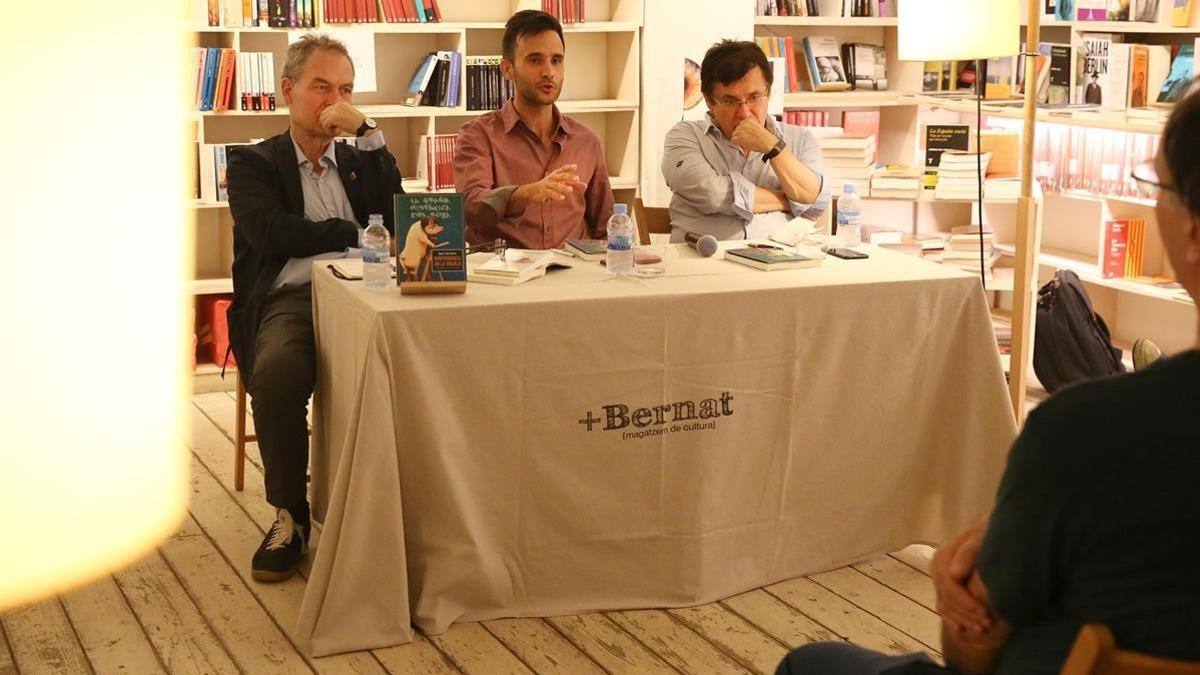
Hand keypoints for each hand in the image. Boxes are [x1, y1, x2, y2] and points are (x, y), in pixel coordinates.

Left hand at [318, 102, 365, 136]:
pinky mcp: (334, 116)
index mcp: (341, 103)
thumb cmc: (359, 125)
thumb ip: (339, 116)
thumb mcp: (348, 116)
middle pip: (323, 114)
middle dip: (327, 124)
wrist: (365, 127)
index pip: (327, 111)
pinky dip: (329, 130)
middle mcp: (337, 104)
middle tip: (334, 131)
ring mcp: (335, 110)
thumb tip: (328, 120)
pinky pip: (325, 124)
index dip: (329, 121)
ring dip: (328, 128)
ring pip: (322, 119)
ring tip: (336, 132)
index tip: (335, 127)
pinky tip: (338, 132)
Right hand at [526, 164, 586, 203]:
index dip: (568, 168)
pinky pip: (550, 193)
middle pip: (561, 176)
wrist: (532, 191)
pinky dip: (556, 195)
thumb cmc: (549, 187)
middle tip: (577, 178)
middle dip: (569, 176)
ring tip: (571, 190)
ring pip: (556, 185)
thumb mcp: (561, 185)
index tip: (575, 166)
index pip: (563, 170)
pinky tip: (562, 198)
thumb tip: (585, 185)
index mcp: (556, 175)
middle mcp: (552, 178)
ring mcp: (547, 184)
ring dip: (563, 187)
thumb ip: (573, 185)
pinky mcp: (543, 192)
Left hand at [731, 117, 779, 154]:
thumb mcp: (758, 125)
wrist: (767, 142)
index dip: (743, 130)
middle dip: (740, 134)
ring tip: (745, 141)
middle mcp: (744, 123)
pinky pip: (733, 139)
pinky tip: (743, 143)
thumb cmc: (764, 136)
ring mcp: (741, 130)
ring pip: (734, 134)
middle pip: (736, 129)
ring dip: (738, 138)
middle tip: (747, 138)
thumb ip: (751, 124)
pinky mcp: (739, 137)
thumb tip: (745, 123)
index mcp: (748, 119)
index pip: (740, 124)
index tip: (747, 134)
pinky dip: (736, 142)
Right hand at [931, 518, 992, 634]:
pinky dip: (954, 620)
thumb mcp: (981, 535)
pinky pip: (944, 608)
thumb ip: (969, 551)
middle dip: (966, 614)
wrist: (990, 529)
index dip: (965, 602)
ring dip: (962, 619)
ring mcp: (939, 579)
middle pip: (946, 598)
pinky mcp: (945, 586)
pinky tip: (964, 629)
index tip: (985, 612)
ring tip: (983, 628)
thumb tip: (954, 573)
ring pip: (944, 606)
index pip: (949, 585)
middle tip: (988, 624)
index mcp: (942, 557)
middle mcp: (937, 568)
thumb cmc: (988, 532)